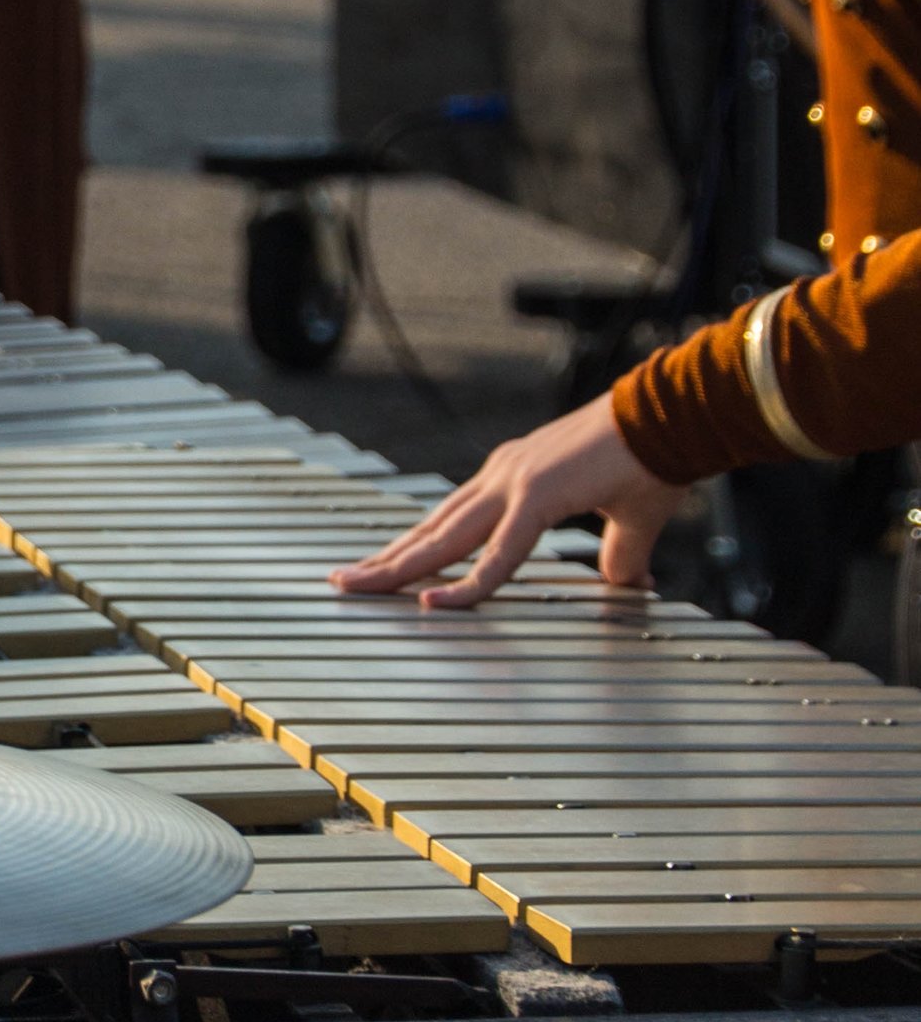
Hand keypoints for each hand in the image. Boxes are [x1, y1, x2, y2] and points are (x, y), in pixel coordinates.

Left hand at [326, 392, 685, 612]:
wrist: (677, 418)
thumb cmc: (655, 460)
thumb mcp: (629, 520)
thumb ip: (620, 554)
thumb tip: (629, 584)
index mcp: (515, 478)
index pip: (451, 522)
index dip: (416, 548)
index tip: (383, 569)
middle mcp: (503, 476)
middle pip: (432, 529)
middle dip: (386, 559)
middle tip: (343, 582)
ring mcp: (516, 482)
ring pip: (445, 537)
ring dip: (400, 567)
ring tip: (360, 588)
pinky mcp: (539, 494)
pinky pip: (498, 552)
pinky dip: (469, 582)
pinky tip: (437, 603)